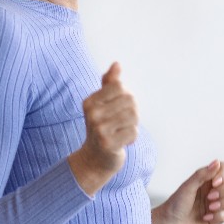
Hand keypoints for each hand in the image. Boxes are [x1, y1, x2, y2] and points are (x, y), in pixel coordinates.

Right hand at [69, 62, 138, 195]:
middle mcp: (92, 114)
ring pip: (133, 116)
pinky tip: (123, 142)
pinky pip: (133, 132)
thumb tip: (117, 64)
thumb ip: (109, 84)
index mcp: (90, 102)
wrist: (94, 159)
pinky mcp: (109, 144)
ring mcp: (99, 129)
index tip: (120, 107)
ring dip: (133, 125)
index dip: (126, 96)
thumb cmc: (102, 128)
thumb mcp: (102, 105)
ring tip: (123, 131)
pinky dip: (132, 137)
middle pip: (130, 100)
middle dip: (132, 111)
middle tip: (123, 123)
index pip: (120, 86)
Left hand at [152, 159, 223, 223]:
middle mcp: (214, 189)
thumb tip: (217, 162)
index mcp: (206, 179)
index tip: (214, 183)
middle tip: (210, 197)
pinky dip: (220, 216)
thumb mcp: (187, 187)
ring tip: (209, 208)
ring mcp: (218, 203)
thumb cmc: (175, 205)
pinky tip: (206, 217)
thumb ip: (202, 174)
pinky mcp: (219, 218)